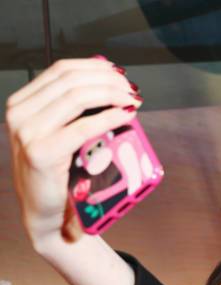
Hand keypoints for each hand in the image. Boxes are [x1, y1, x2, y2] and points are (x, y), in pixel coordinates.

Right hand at [5, 58, 142, 247]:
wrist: (45, 211)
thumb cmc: (58, 172)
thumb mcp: (60, 132)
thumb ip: (74, 108)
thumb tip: (112, 81)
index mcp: (21, 103)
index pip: (61, 70)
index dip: (95, 67)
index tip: (120, 74)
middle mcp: (19, 114)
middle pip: (72, 81)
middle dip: (108, 81)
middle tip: (132, 90)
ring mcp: (27, 133)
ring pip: (78, 98)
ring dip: (112, 95)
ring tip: (132, 101)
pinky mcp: (42, 153)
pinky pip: (83, 127)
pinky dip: (109, 117)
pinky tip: (125, 116)